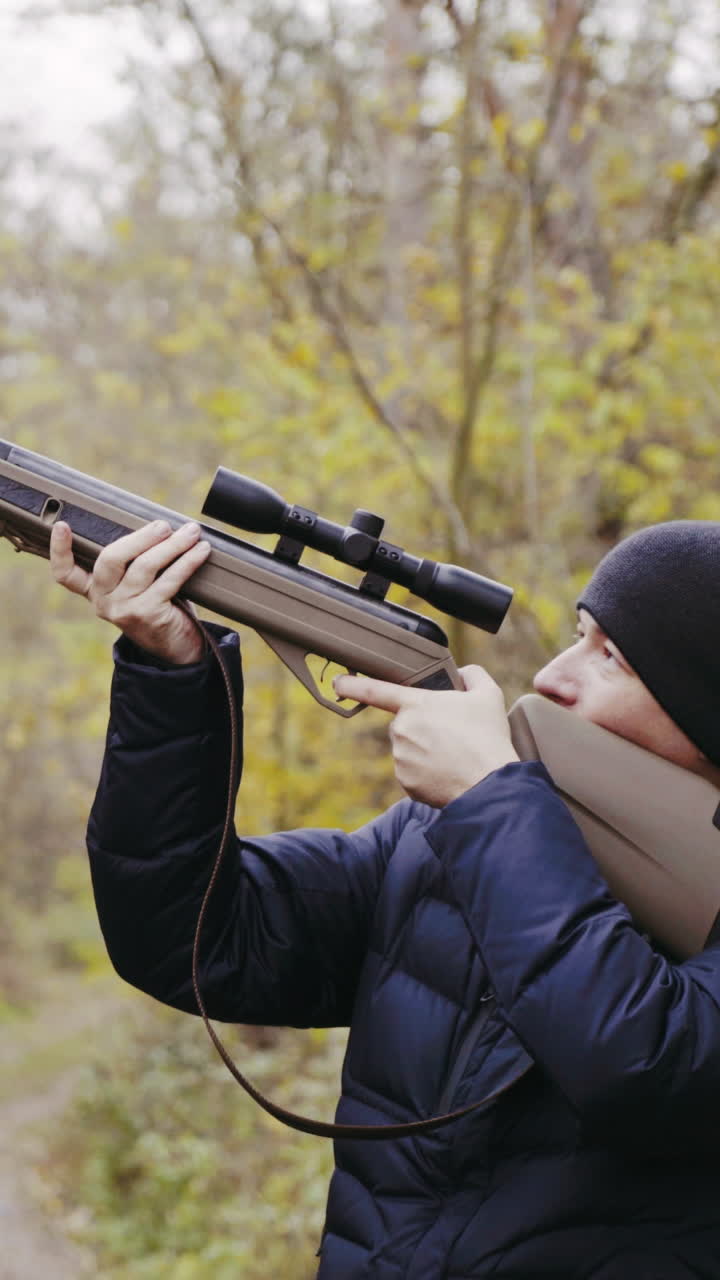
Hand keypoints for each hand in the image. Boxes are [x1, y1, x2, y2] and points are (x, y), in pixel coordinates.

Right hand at [49, 519, 211, 663]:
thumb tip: (159, 526)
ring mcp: (124, 609)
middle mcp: (104, 601)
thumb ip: (134, 563)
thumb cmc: (158, 607)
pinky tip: (200, 550)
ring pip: (144, 566)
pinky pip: (169, 580)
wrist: (176, 648)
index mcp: (95, 591)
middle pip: (111, 559)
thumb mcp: (137, 586)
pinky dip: (188, 562)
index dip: (59, 550)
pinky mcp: (147, 614)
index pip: (65, 574)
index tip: (61, 526)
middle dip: (140, 537)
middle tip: (163, 525)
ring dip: (172, 545)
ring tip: (190, 533)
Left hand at [333, 666, 519, 807]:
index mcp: (415, 704)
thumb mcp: (487, 694)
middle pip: (405, 723)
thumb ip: (471, 674)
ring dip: (425, 751)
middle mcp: (402, 729)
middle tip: (451, 736)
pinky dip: (426, 772)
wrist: (488, 784)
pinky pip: (412, 772)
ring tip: (453, 756)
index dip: (353, 684)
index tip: (338, 682)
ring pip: (408, 749)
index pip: (375, 690)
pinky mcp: (405, 781)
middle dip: (422, 727)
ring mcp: (401, 757)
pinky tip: (447, 772)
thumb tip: (461, 674)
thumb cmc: (487, 737)